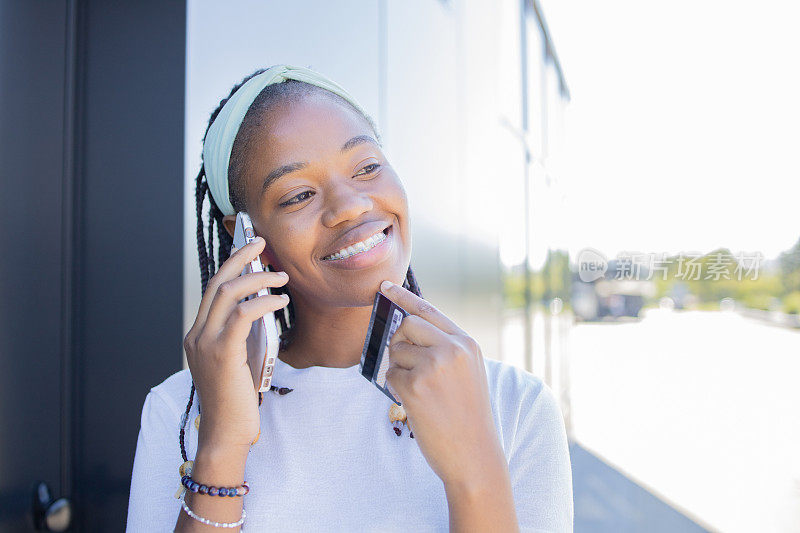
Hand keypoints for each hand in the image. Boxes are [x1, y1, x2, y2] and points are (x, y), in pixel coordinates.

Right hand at [183, 237, 289, 452]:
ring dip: (257, 278)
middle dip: (241, 258)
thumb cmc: (237, 400)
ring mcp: (205, 343)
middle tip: (263, 244)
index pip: (214, 289)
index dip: (232, 265)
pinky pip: (242, 315)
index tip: (252, 250)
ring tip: (281, 277)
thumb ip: (243, 334)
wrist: (227, 434)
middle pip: (218, 283)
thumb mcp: (239, 359)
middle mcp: (196, 334)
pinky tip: (279, 302)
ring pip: (228, 293)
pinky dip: (263, 302)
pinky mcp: (221, 353)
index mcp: (198, 335)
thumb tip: (263, 306)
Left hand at [380, 280, 505, 487]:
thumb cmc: (468, 417)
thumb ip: (444, 349)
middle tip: (407, 366)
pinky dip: (396, 390)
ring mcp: (433, 366)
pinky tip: (416, 405)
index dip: (403, 297)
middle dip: (399, 342)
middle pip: (406, 325)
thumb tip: (406, 331)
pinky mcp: (415, 386)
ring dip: (399, 370)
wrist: (475, 456)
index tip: (384, 286)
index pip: (428, 310)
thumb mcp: (467, 373)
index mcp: (466, 344)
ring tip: (421, 393)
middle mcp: (451, 349)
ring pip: (396, 351)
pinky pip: (390, 375)